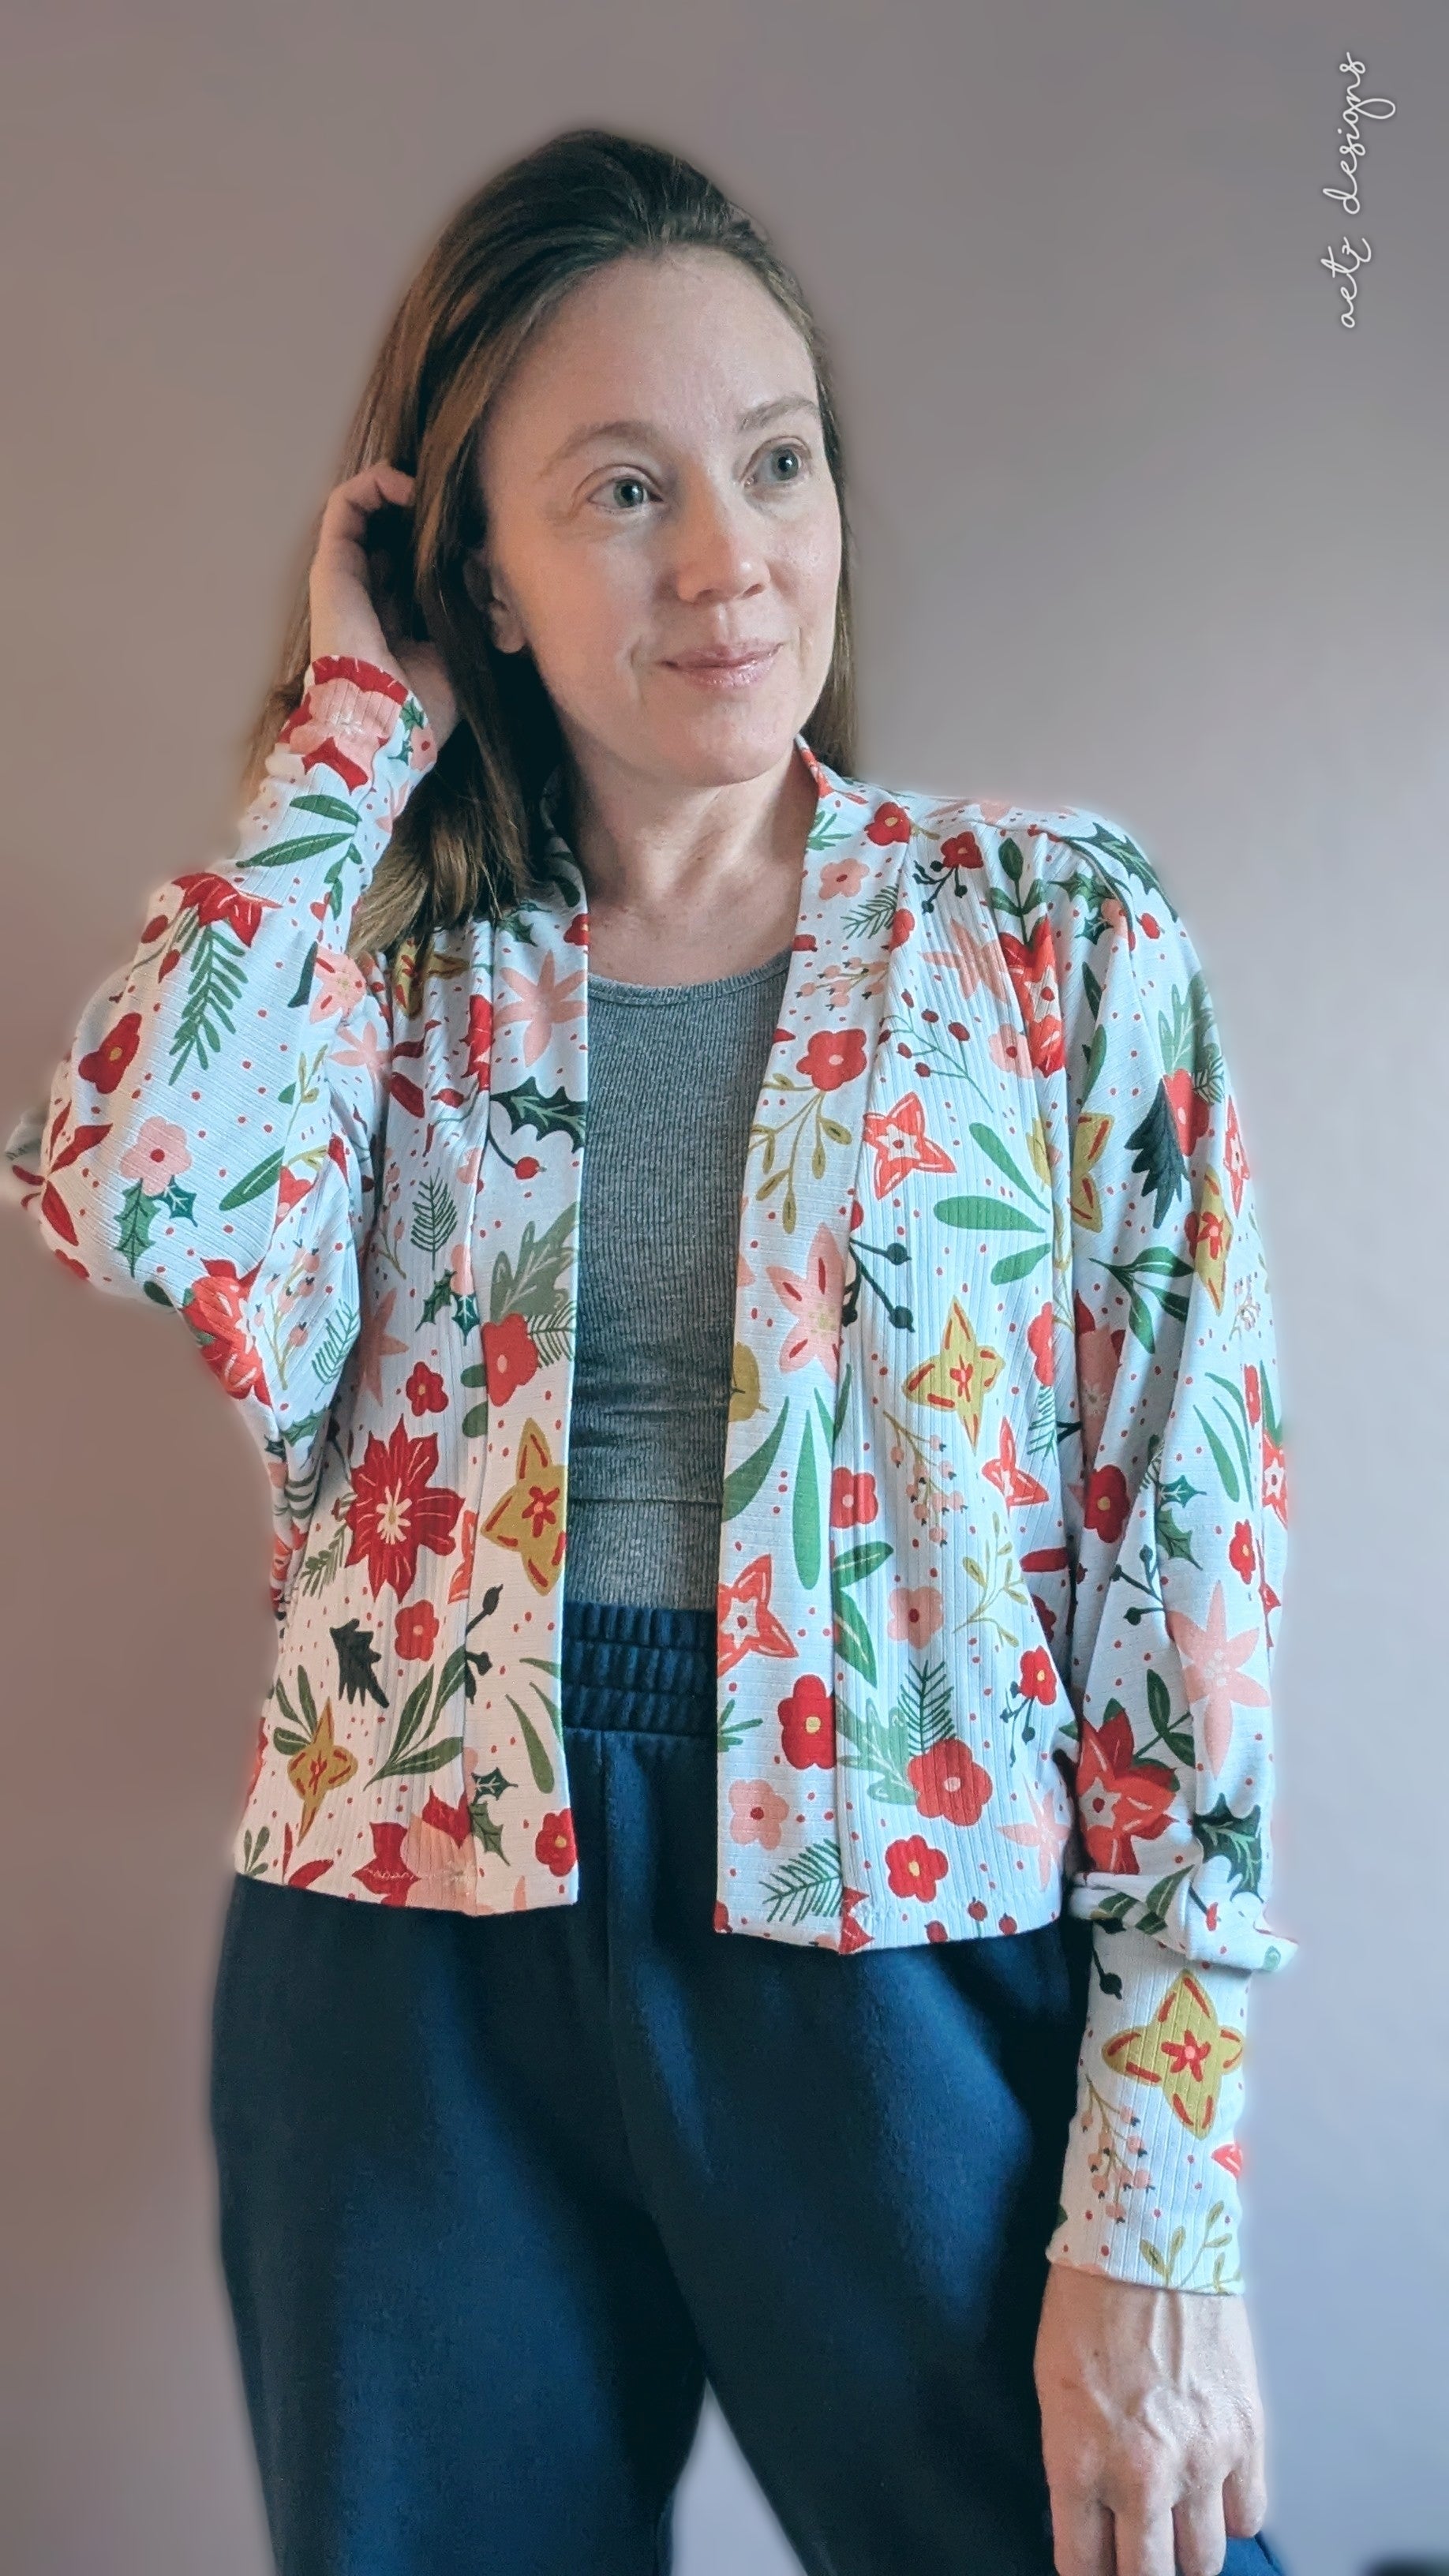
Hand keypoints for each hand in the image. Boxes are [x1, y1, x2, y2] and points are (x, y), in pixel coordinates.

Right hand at [307, 462, 458, 748]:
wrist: (386, 721)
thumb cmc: (424, 701)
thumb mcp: (464, 649)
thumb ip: (478, 610)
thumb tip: (494, 572)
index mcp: (398, 618)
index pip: (414, 564)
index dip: (439, 539)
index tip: (472, 530)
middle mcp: (370, 594)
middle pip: (390, 533)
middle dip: (420, 509)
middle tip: (453, 500)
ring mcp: (348, 577)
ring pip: (365, 511)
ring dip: (397, 487)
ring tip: (429, 487)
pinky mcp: (332, 565)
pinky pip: (344, 505)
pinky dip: (374, 484)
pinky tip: (408, 486)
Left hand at [1034, 2262, 1267, 2575]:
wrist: (1147, 2239)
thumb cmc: (1084, 2305)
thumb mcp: (1053, 2389)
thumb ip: (1073, 2463)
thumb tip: (1092, 2517)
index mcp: (1077, 2463)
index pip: (1083, 2567)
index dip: (1090, 2571)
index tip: (1097, 2561)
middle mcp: (1140, 2476)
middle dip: (1141, 2573)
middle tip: (1139, 2551)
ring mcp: (1200, 2459)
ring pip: (1204, 2561)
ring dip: (1187, 2549)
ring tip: (1176, 2525)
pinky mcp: (1245, 2434)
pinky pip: (1247, 2516)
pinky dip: (1229, 2513)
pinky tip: (1212, 2490)